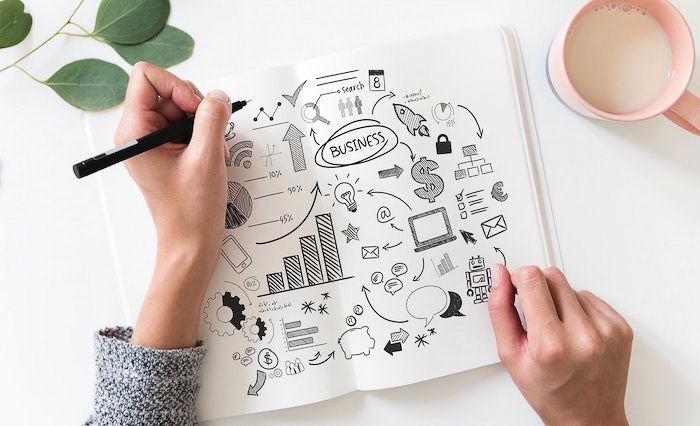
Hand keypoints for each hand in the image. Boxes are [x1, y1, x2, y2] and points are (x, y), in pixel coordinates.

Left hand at [114, 62, 231, 348]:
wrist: (191, 244)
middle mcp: (139, 133)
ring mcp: (153, 142)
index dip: (177, 85)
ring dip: (204, 124)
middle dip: (195, 107)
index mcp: (134, 132)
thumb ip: (212, 119)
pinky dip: (204, 135)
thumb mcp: (206, 158)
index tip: (196, 109)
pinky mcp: (167, 151)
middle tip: (208, 135)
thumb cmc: (191, 210)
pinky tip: (210, 157)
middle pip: (169, 90)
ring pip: (182, 107)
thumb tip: (218, 95)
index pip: (147, 77)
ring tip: (210, 152)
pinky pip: (188, 126)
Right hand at [488, 265, 632, 425]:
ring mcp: (607, 331)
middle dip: (538, 288)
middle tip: (536, 316)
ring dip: (560, 301)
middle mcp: (583, 336)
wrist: (588, 418)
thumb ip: (500, 310)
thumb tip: (500, 277)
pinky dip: (579, 309)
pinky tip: (574, 331)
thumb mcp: (511, 354)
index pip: (532, 279)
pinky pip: (591, 298)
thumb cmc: (549, 392)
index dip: (518, 279)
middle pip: (552, 276)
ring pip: (572, 287)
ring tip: (558, 330)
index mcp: (551, 345)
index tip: (515, 289)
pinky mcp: (621, 328)